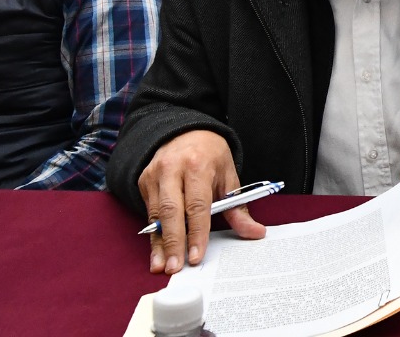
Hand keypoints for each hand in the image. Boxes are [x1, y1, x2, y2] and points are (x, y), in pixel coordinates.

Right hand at [137, 129, 264, 273]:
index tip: (196, 255)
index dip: (197, 232)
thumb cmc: (211, 156)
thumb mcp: (228, 176)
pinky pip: (149, 213)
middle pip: (171, 212)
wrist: (185, 131)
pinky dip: (153, 235)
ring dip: (159, 244)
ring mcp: (154, 176)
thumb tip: (256, 232)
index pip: (197, 204)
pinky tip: (156, 253)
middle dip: (174, 242)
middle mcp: (172, 170)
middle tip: (176, 268)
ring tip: (163, 266)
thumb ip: (238, 207)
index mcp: (198, 165)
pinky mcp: (144, 182)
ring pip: (156, 216)